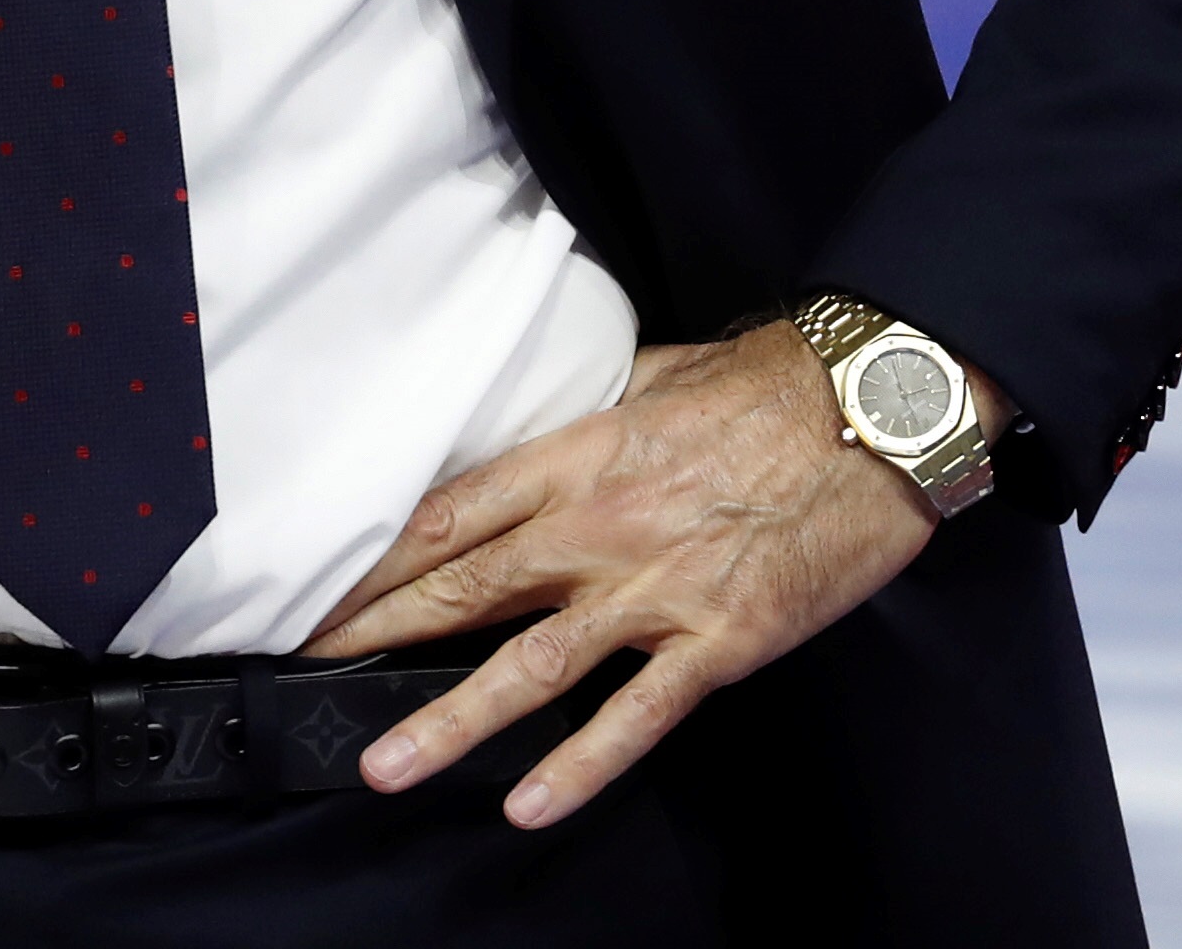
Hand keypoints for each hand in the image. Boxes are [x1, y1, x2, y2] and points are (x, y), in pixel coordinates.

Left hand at [307, 324, 1004, 827]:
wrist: (877, 409)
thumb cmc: (772, 385)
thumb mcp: (654, 378)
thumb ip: (586, 421)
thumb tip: (538, 437)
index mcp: (578, 457)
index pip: (451, 512)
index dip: (378, 558)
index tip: (318, 590)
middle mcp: (600, 525)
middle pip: (466, 587)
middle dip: (377, 633)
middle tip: (304, 672)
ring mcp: (657, 588)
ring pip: (533, 664)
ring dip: (452, 718)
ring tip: (386, 765)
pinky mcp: (719, 639)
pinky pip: (638, 713)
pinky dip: (582, 763)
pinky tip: (529, 803)